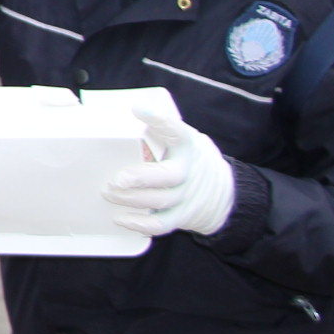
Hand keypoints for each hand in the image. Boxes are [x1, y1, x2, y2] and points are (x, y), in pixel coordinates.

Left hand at [103, 113, 237, 237]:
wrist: (225, 192)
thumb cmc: (190, 159)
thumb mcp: (184, 140)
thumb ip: (161, 131)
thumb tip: (120, 114)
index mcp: (188, 146)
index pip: (177, 131)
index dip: (160, 120)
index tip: (138, 109)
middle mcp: (189, 171)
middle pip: (168, 175)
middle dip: (140, 178)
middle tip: (116, 179)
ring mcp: (186, 196)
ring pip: (159, 200)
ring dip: (131, 199)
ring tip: (108, 192)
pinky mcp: (182, 216)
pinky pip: (161, 224)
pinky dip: (140, 224)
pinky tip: (120, 219)